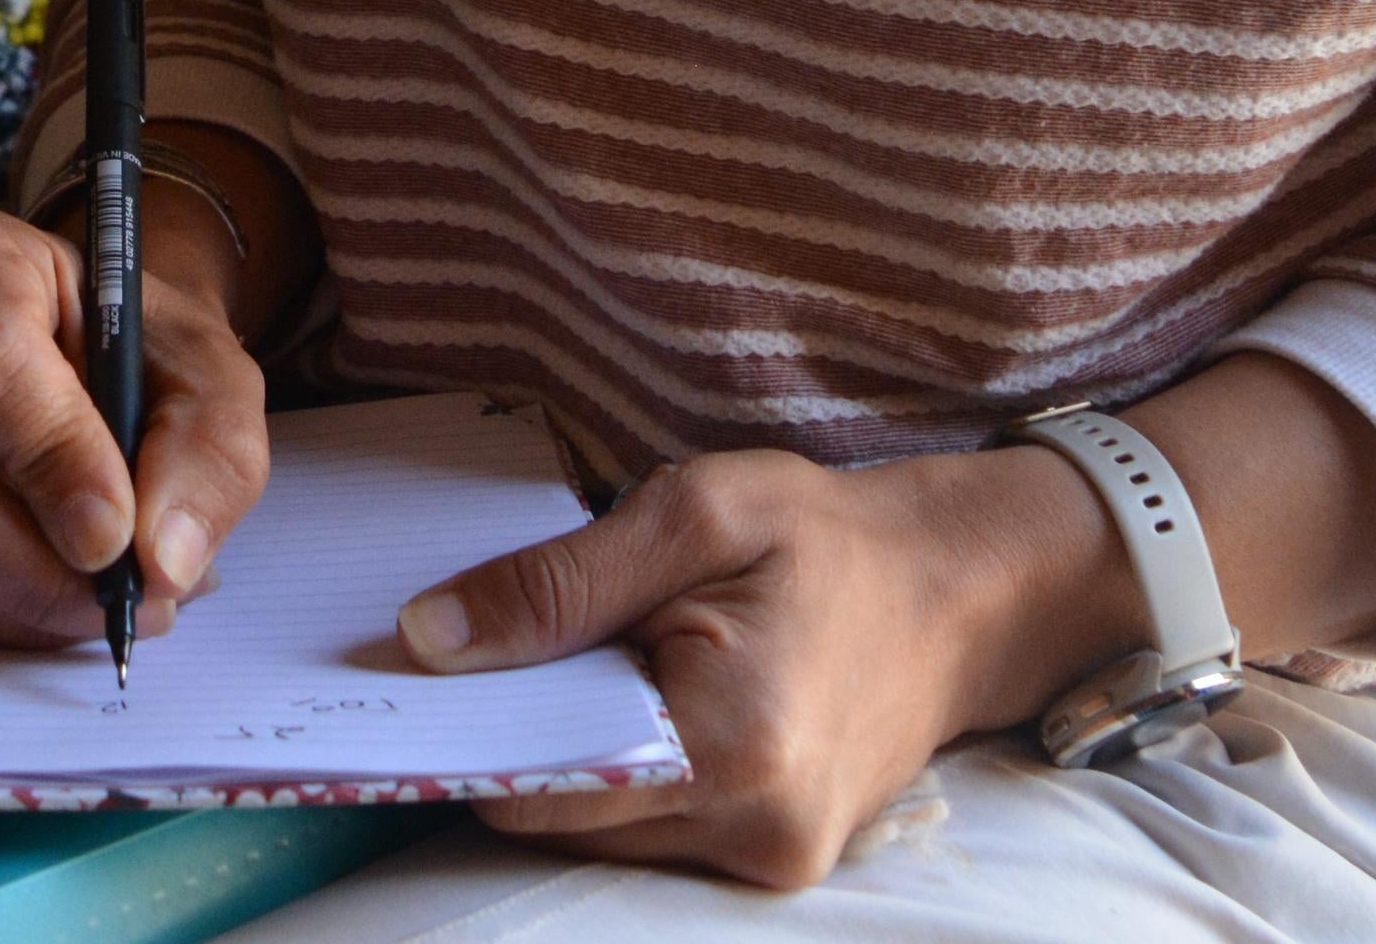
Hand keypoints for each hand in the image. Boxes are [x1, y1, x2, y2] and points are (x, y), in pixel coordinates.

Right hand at [0, 196, 268, 649]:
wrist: (92, 348)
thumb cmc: (142, 347)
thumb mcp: (212, 373)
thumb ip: (206, 453)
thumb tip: (160, 557)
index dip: (48, 454)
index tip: (115, 531)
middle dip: (41, 568)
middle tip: (135, 596)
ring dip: (26, 600)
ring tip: (117, 594)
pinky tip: (63, 593)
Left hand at [396, 444, 1082, 890]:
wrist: (956, 589)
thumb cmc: (824, 535)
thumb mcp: (691, 513)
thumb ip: (558, 584)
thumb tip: (430, 639)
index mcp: (733, 742)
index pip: (542, 783)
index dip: (474, 729)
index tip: (420, 675)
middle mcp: (756, 830)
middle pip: (566, 816)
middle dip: (527, 732)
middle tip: (506, 643)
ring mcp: (773, 861)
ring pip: (606, 830)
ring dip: (579, 751)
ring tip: (599, 655)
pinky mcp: (778, 862)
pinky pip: (656, 830)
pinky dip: (627, 767)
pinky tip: (642, 690)